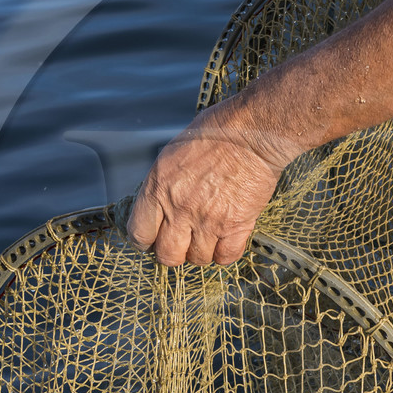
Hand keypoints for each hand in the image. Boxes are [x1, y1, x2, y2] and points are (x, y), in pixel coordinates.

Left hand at [127, 117, 285, 267]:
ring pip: (197, 259)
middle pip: (167, 255)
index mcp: (158, 188)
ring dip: (201, 252)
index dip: (145, 241)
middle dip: (173, 253)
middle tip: (181, 244)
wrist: (252, 133)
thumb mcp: (172, 155)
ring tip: (208, 238)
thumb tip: (159, 204)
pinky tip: (227, 240)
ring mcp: (208, 220)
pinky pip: (226, 256)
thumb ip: (162, 185)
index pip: (140, 233)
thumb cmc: (214, 134)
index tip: (153, 240)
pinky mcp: (236, 226)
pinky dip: (225, 253)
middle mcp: (179, 209)